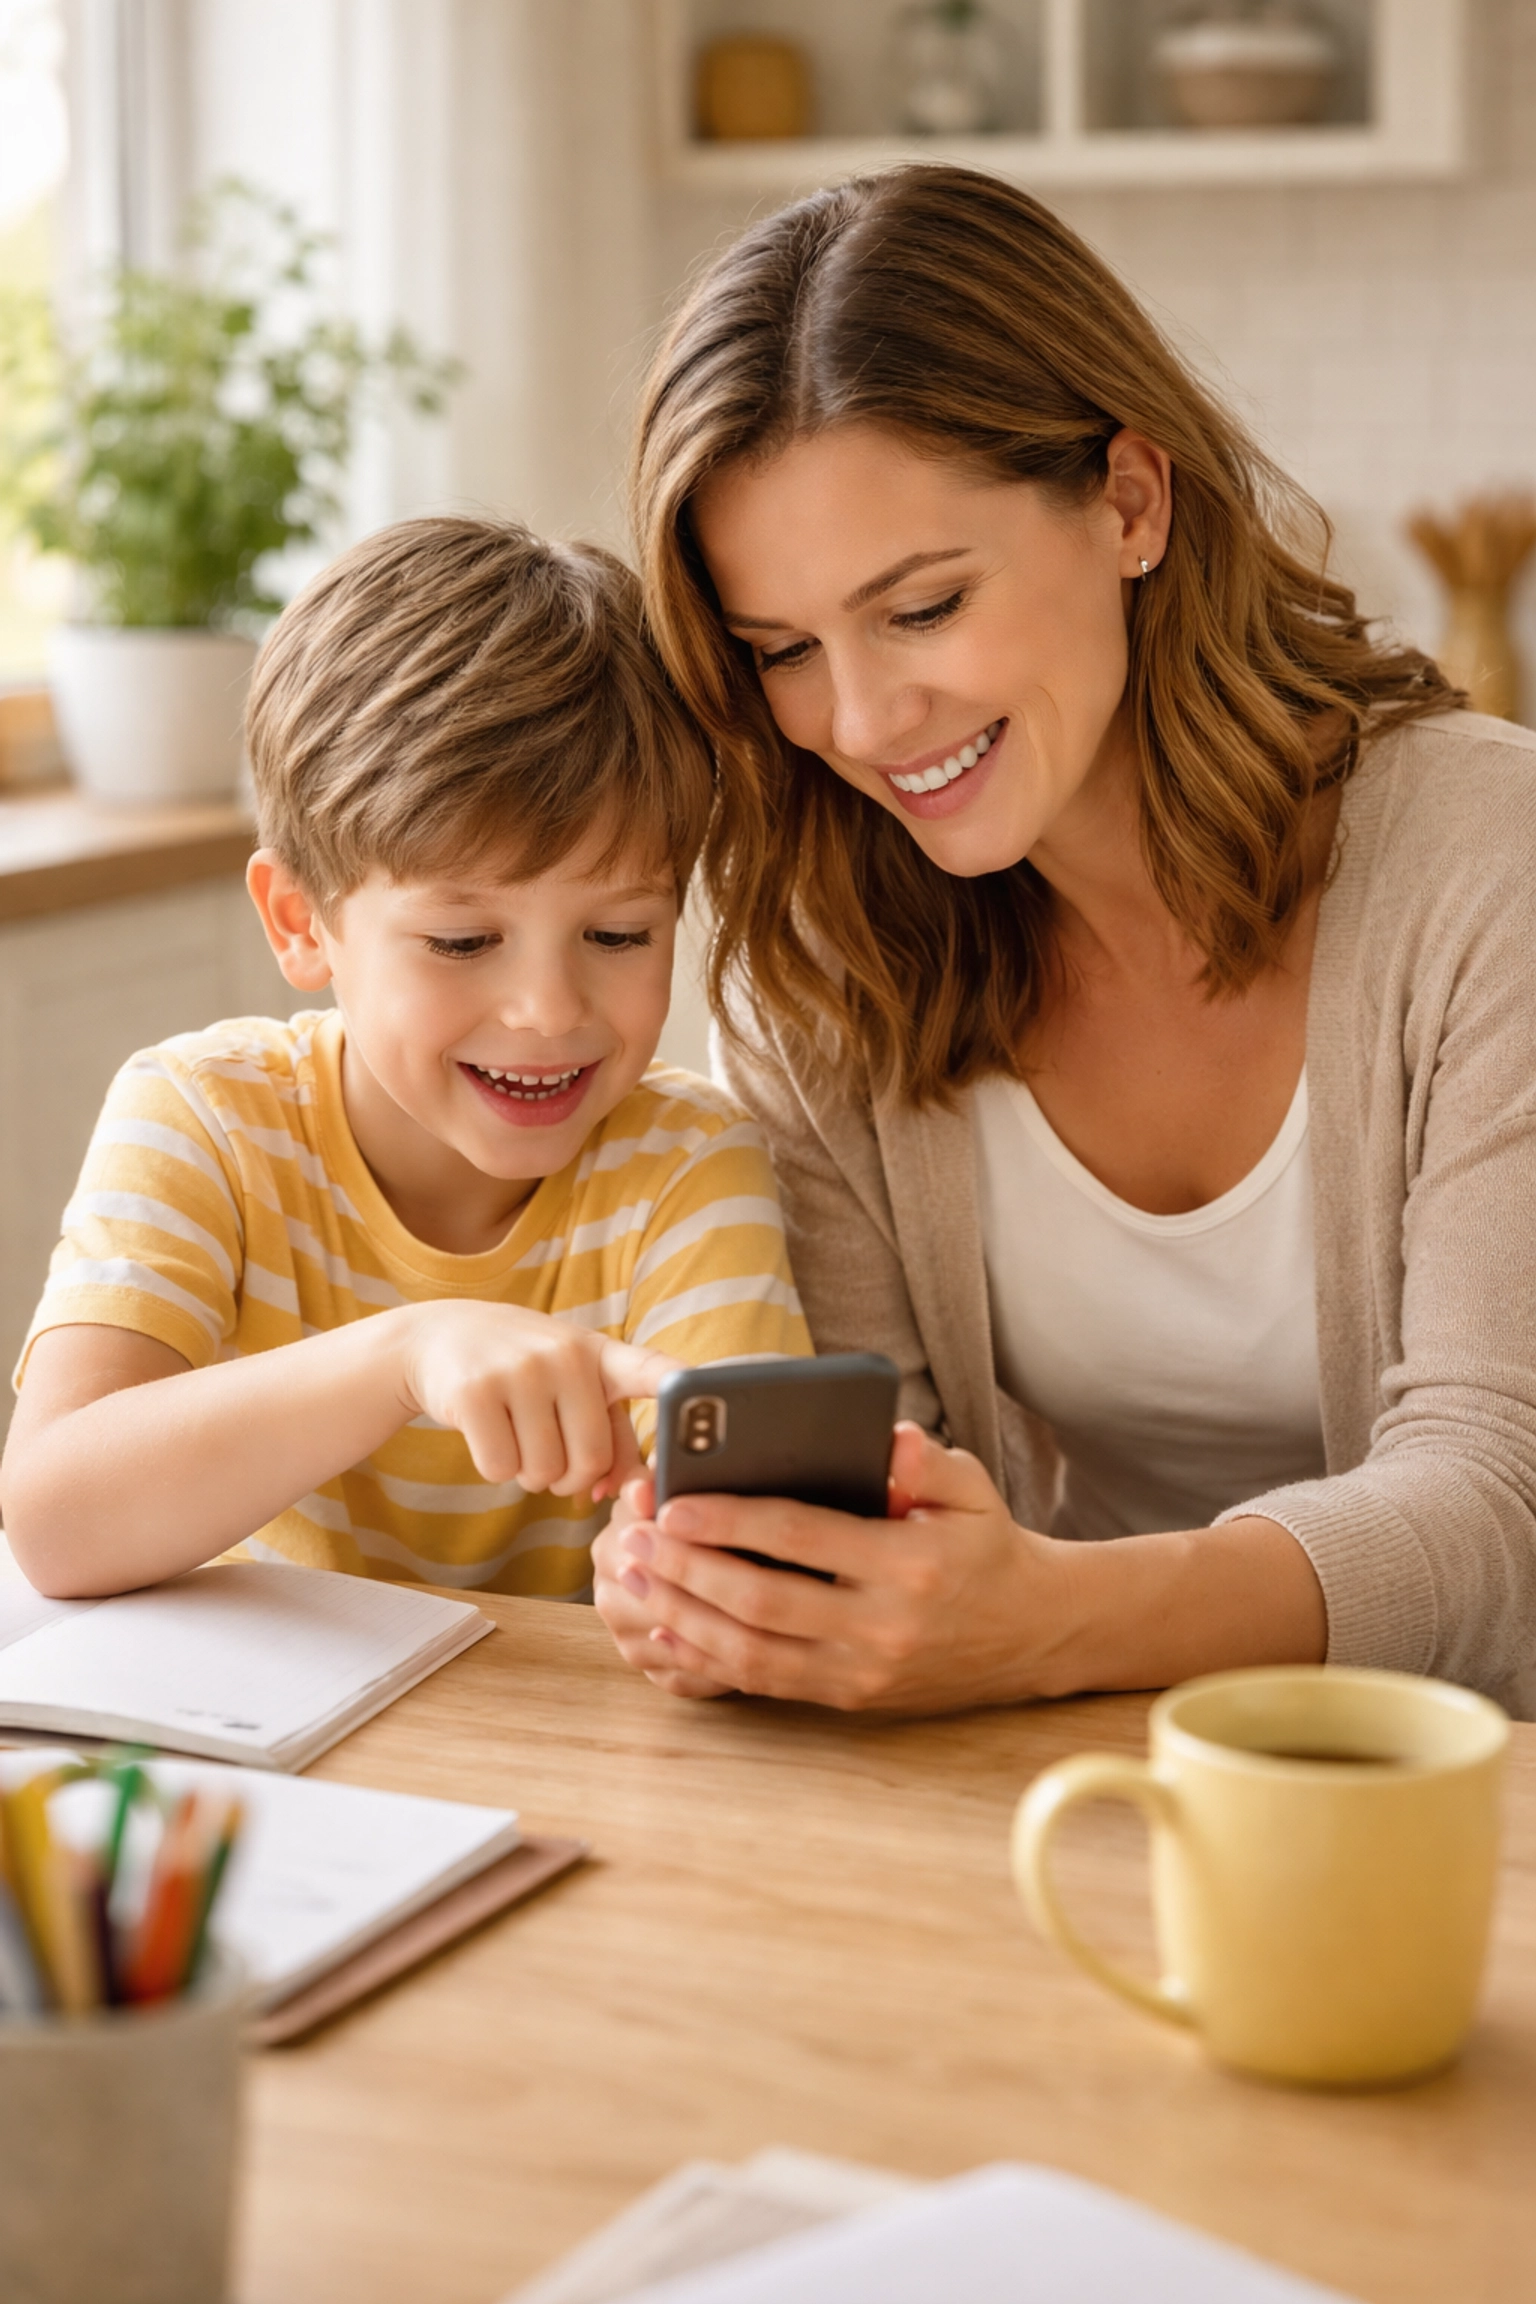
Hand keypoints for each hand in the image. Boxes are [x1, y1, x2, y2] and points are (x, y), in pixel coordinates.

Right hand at [397, 1303, 679, 1501]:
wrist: (438, 1338)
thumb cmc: (523, 1372)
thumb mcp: (571, 1385)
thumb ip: (611, 1436)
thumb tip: (626, 1492)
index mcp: (599, 1355)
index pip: (649, 1369)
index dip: (681, 1386)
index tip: (715, 1390)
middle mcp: (565, 1355)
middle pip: (590, 1459)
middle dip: (570, 1477)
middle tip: (552, 1456)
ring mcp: (519, 1370)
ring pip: (544, 1472)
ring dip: (531, 1475)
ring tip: (519, 1437)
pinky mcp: (475, 1392)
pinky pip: (501, 1468)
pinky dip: (496, 1469)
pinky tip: (488, 1434)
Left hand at [596, 1423, 1050, 1713]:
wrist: (1029, 1632)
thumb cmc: (985, 1544)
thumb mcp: (972, 1488)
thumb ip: (926, 1460)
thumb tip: (886, 1440)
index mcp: (909, 1563)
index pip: (803, 1538)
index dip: (732, 1521)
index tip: (674, 1502)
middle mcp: (882, 1626)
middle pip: (763, 1601)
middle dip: (688, 1570)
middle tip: (631, 1539)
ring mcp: (862, 1671)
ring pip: (752, 1652)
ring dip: (682, 1615)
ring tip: (631, 1576)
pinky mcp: (848, 1698)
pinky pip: (763, 1682)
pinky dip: (706, 1658)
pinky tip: (666, 1626)